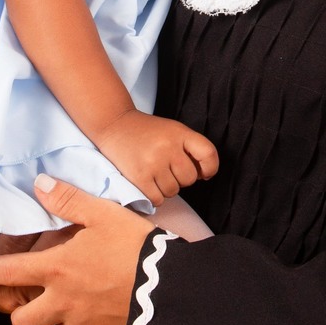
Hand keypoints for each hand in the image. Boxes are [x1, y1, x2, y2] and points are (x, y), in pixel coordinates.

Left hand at [0, 175, 151, 324]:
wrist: (172, 289)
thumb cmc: (135, 248)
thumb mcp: (104, 215)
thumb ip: (69, 201)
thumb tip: (39, 184)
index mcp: (57, 270)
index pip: (7, 273)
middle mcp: (62, 304)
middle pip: (22, 324)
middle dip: (23, 316)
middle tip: (34, 304)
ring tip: (71, 317)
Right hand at [95, 108, 217, 206]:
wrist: (114, 125)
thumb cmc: (147, 131)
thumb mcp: (172, 130)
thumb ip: (189, 148)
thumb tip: (204, 175)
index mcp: (179, 133)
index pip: (208, 154)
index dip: (210, 167)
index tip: (204, 173)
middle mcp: (168, 147)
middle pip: (190, 179)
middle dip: (181, 179)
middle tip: (168, 169)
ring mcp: (153, 163)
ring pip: (173, 191)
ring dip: (166, 188)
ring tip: (155, 174)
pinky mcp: (139, 177)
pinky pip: (157, 199)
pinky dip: (155, 197)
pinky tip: (148, 184)